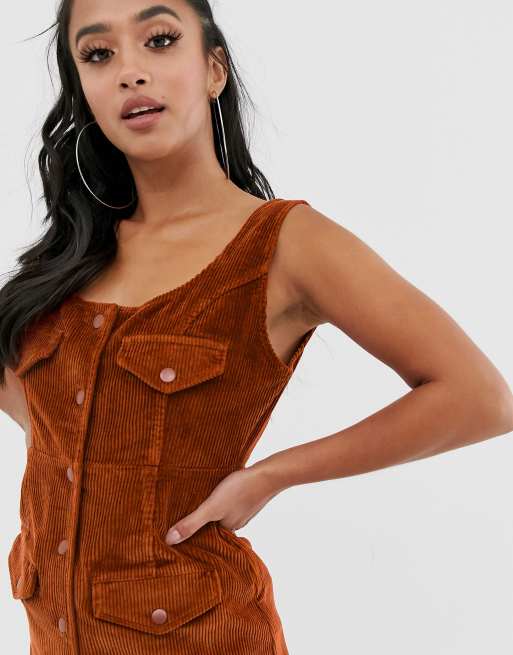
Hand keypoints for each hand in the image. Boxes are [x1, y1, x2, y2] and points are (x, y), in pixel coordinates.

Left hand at [165, 465, 280, 544]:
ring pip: (222, 512)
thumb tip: (169, 540)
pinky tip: (217, 489)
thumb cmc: (240, 490)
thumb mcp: (211, 507)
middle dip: (201, 519)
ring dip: (212, 507)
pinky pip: (230, 501)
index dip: (192, 532)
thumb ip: (192, 523)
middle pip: (213, 523)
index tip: (176, 529)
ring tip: (197, 498)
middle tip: (182, 510)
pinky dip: (223, 498)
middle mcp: (236, 523)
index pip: (205, 536)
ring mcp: (243, 510)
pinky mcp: (247, 497)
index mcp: (227, 530)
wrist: (268, 474)